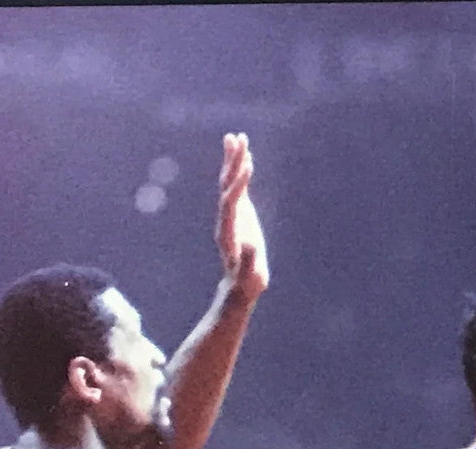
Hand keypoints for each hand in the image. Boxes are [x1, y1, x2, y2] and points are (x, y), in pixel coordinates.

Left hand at [216, 132, 268, 298]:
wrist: (241, 283)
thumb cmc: (246, 280)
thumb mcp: (249, 273)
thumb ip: (247, 259)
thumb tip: (249, 245)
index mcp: (227, 229)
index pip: (230, 201)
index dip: (238, 185)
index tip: (248, 167)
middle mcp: (226, 217)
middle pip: (226, 185)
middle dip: (232, 163)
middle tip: (236, 139)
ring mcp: (232, 213)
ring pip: (230, 182)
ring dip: (233, 160)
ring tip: (236, 137)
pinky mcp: (240, 213)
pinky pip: (238, 187)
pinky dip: (241, 171)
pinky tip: (245, 156)